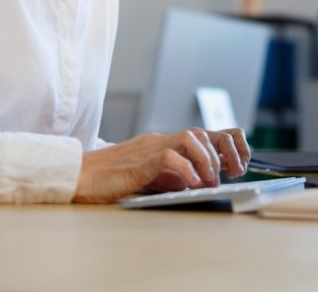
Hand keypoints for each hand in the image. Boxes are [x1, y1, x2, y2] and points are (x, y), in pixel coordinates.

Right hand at [73, 127, 250, 203]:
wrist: (78, 177)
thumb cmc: (109, 180)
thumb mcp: (149, 177)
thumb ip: (172, 175)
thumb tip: (197, 181)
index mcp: (163, 144)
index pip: (204, 134)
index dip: (228, 145)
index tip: (239, 165)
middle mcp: (159, 140)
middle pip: (202, 132)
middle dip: (225, 152)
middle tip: (231, 174)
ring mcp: (149, 148)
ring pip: (190, 138)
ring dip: (208, 160)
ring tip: (211, 181)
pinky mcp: (139, 162)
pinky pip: (170, 157)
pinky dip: (187, 170)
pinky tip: (192, 185)